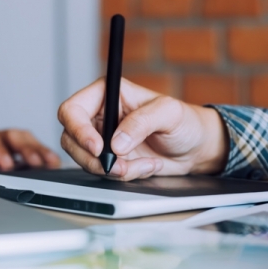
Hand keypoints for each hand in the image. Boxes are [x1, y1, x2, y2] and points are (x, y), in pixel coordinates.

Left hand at [0, 119, 60, 169]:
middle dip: (27, 148)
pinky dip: (41, 151)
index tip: (7, 163)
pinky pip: (28, 144)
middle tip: (38, 162)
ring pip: (24, 139)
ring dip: (39, 149)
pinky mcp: (6, 144)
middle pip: (12, 136)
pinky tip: (53, 163)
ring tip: (52, 163)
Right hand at [58, 77, 227, 180]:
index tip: (98, 147)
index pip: (73, 109)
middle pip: (71, 138)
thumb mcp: (169, 113)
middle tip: (119, 166)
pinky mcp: (111, 159)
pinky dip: (124, 176)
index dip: (78, 130)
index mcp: (107, 93)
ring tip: (142, 165)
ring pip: (85, 159)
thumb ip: (142, 122)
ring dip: (112, 169)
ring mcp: (103, 139)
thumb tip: (116, 142)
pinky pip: (103, 172)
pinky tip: (146, 166)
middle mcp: (100, 115)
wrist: (196, 148)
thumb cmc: (185, 121)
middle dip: (94, 158)